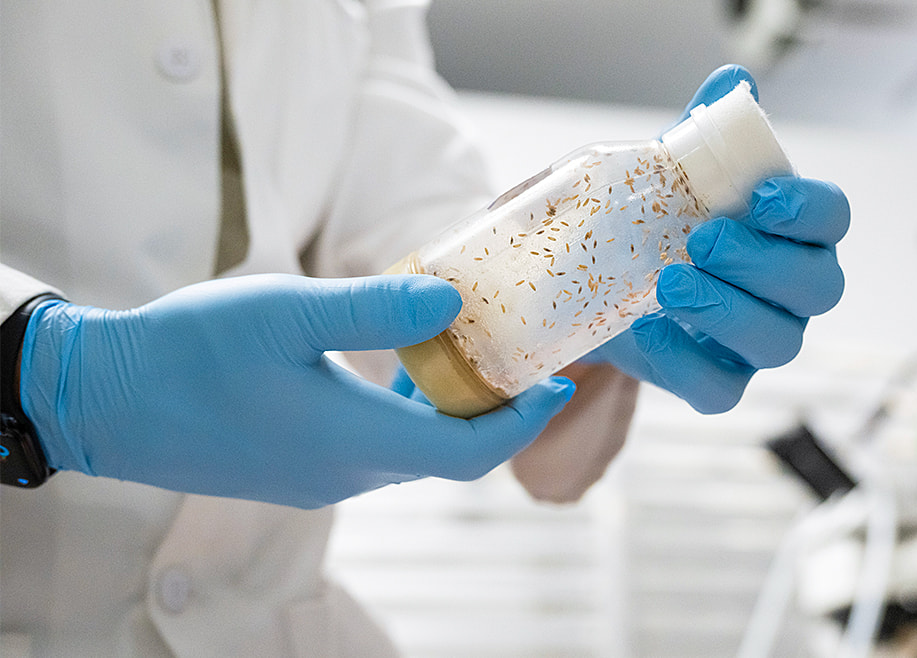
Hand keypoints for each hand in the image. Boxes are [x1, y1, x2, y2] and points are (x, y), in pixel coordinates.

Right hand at [19, 274, 573, 507]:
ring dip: (449, 411)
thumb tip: (452, 302)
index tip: (560, 382)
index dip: (524, 421)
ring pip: (411, 453)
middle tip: (522, 358)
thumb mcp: (285, 312)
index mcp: (353, 441)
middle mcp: (346, 473)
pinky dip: (406, 415)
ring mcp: (319, 478)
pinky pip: (375, 450)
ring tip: (467, 354)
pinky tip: (398, 370)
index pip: (468, 452)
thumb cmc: (189, 353)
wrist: (106, 400)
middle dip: (496, 411)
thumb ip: (374, 308)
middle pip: (448, 455)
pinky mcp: (296, 469)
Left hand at [591, 65, 848, 412]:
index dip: (808, 211)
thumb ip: (704, 133)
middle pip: (818, 287)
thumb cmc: (656, 223)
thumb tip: (731, 84)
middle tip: (703, 240)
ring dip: (727, 311)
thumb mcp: (671, 176)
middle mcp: (790, 292)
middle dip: (763, 263)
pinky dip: (686, 362)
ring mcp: (757, 341)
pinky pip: (721, 390)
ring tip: (670, 282)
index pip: (831, 221)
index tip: (763, 196)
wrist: (603, 280)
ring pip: (778, 342)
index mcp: (793, 234)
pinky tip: (648, 329)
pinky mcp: (717, 380)